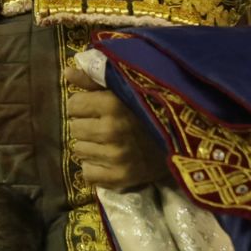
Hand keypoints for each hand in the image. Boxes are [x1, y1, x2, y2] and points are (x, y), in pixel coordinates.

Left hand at [63, 65, 168, 190]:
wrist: (184, 140)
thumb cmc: (151, 109)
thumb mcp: (125, 87)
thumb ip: (94, 80)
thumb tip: (66, 73)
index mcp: (112, 104)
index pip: (73, 105)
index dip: (83, 105)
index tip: (96, 107)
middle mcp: (111, 131)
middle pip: (74, 128)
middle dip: (85, 125)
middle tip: (103, 126)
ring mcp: (116, 157)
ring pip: (79, 150)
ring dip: (90, 146)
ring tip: (107, 142)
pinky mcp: (121, 178)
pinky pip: (88, 173)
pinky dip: (95, 167)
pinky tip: (109, 159)